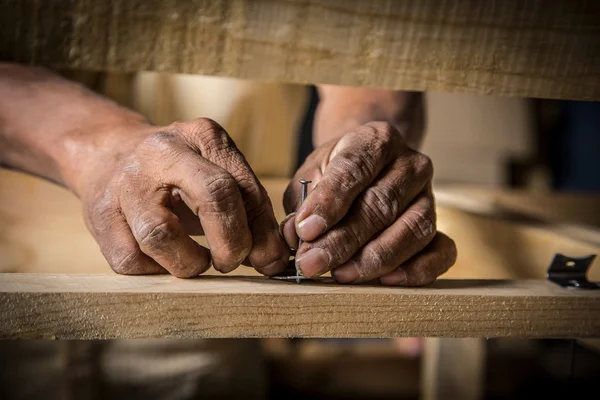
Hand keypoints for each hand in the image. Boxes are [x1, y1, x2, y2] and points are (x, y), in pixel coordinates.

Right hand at [76, 118, 288, 276]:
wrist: (108, 153)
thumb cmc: (177, 171)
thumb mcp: (216, 172)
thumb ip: (249, 210)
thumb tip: (273, 260)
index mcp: (202, 136)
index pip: (242, 185)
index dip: (261, 230)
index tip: (271, 259)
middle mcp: (162, 152)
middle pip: (213, 196)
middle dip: (232, 242)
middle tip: (233, 262)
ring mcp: (125, 182)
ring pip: (160, 236)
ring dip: (189, 263)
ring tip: (199, 263)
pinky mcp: (100, 215)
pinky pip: (131, 259)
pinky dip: (156, 271)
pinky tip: (167, 261)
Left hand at [281, 121, 455, 284]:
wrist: (370, 168)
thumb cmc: (336, 175)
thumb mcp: (311, 175)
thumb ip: (302, 202)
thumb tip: (295, 236)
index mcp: (375, 140)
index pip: (354, 169)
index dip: (329, 202)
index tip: (306, 230)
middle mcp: (410, 164)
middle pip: (381, 205)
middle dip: (343, 240)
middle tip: (313, 263)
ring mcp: (430, 196)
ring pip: (412, 230)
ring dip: (375, 259)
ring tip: (342, 275)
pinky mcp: (441, 226)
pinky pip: (442, 251)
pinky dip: (418, 270)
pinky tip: (387, 281)